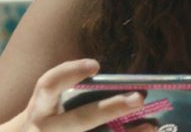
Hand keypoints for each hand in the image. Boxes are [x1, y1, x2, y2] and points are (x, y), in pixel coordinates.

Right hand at [9, 59, 149, 131]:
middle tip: (138, 99)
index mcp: (40, 106)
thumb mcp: (51, 104)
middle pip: (78, 120)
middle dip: (109, 110)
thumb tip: (126, 88)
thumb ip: (78, 95)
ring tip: (150, 125)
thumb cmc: (49, 118)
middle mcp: (44, 128)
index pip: (49, 85)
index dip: (70, 73)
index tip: (95, 65)